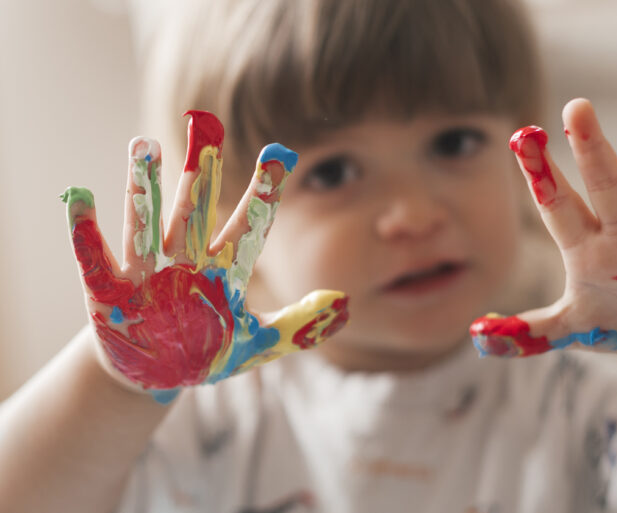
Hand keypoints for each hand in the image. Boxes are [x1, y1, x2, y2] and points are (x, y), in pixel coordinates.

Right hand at [62, 111, 348, 402]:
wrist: (154, 377)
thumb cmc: (206, 354)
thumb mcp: (256, 345)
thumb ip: (298, 325)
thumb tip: (343, 303)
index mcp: (222, 272)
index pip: (248, 227)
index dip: (264, 193)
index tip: (282, 154)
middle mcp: (185, 262)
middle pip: (195, 211)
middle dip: (199, 173)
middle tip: (206, 126)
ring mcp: (146, 274)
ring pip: (146, 224)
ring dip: (143, 187)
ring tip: (143, 145)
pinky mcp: (108, 292)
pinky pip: (95, 258)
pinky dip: (85, 231)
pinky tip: (80, 197)